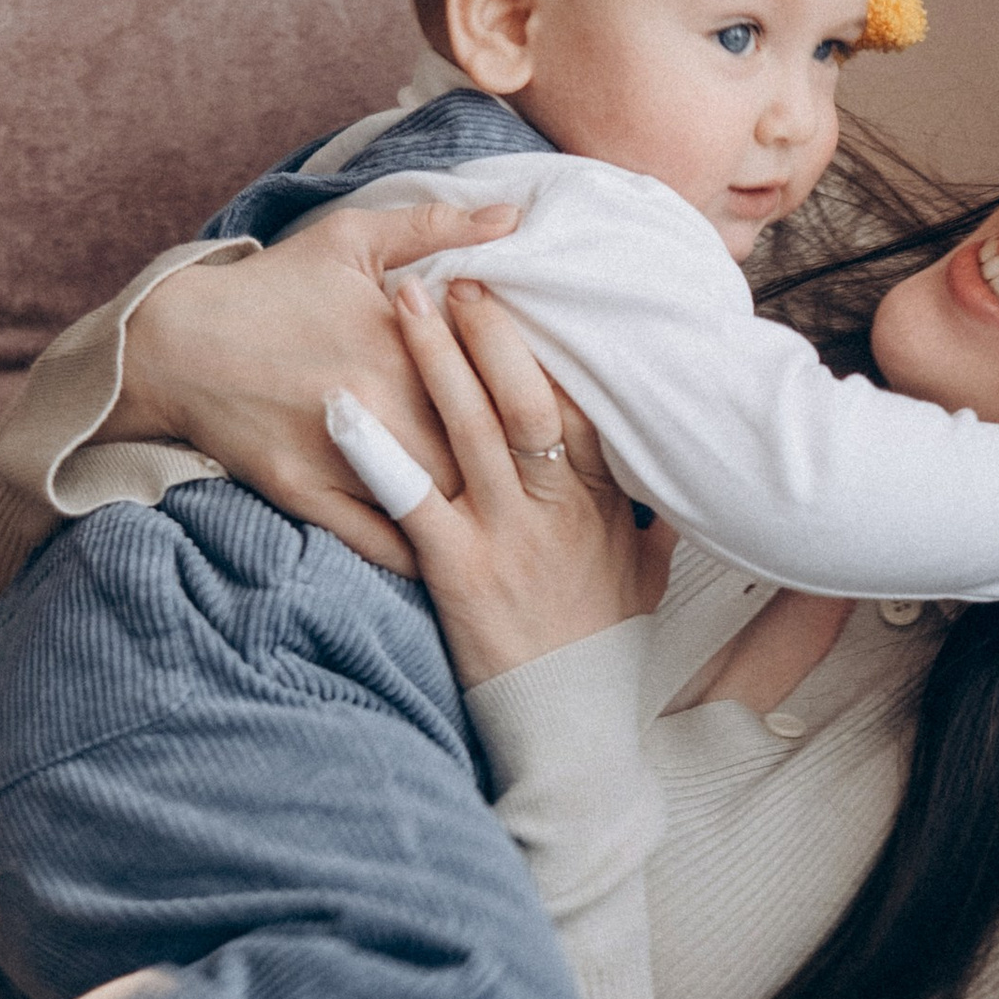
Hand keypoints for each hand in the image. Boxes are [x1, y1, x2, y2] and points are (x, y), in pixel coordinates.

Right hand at [114, 194, 520, 566]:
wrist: (176, 344)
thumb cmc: (272, 287)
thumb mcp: (351, 239)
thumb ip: (436, 225)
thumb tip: (514, 214)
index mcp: (400, 342)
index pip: (493, 387)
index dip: (530, 408)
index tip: (551, 418)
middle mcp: (377, 404)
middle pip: (474, 454)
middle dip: (509, 470)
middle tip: (544, 485)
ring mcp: (341, 454)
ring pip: (436, 503)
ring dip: (474, 516)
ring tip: (512, 526)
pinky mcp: (306, 494)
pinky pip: (381, 542)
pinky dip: (419, 555)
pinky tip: (449, 556)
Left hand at [377, 277, 665, 687]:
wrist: (569, 723)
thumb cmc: (602, 643)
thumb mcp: (643, 571)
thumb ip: (644, 512)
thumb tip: (659, 466)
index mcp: (604, 500)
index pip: (579, 401)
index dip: (548, 341)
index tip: (523, 291)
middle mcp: (558, 508)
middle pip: (525, 398)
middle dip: (490, 331)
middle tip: (456, 274)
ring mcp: (507, 536)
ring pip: (470, 429)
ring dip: (435, 360)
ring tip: (404, 300)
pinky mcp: (456, 571)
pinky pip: (411, 500)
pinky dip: (374, 452)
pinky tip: (340, 408)